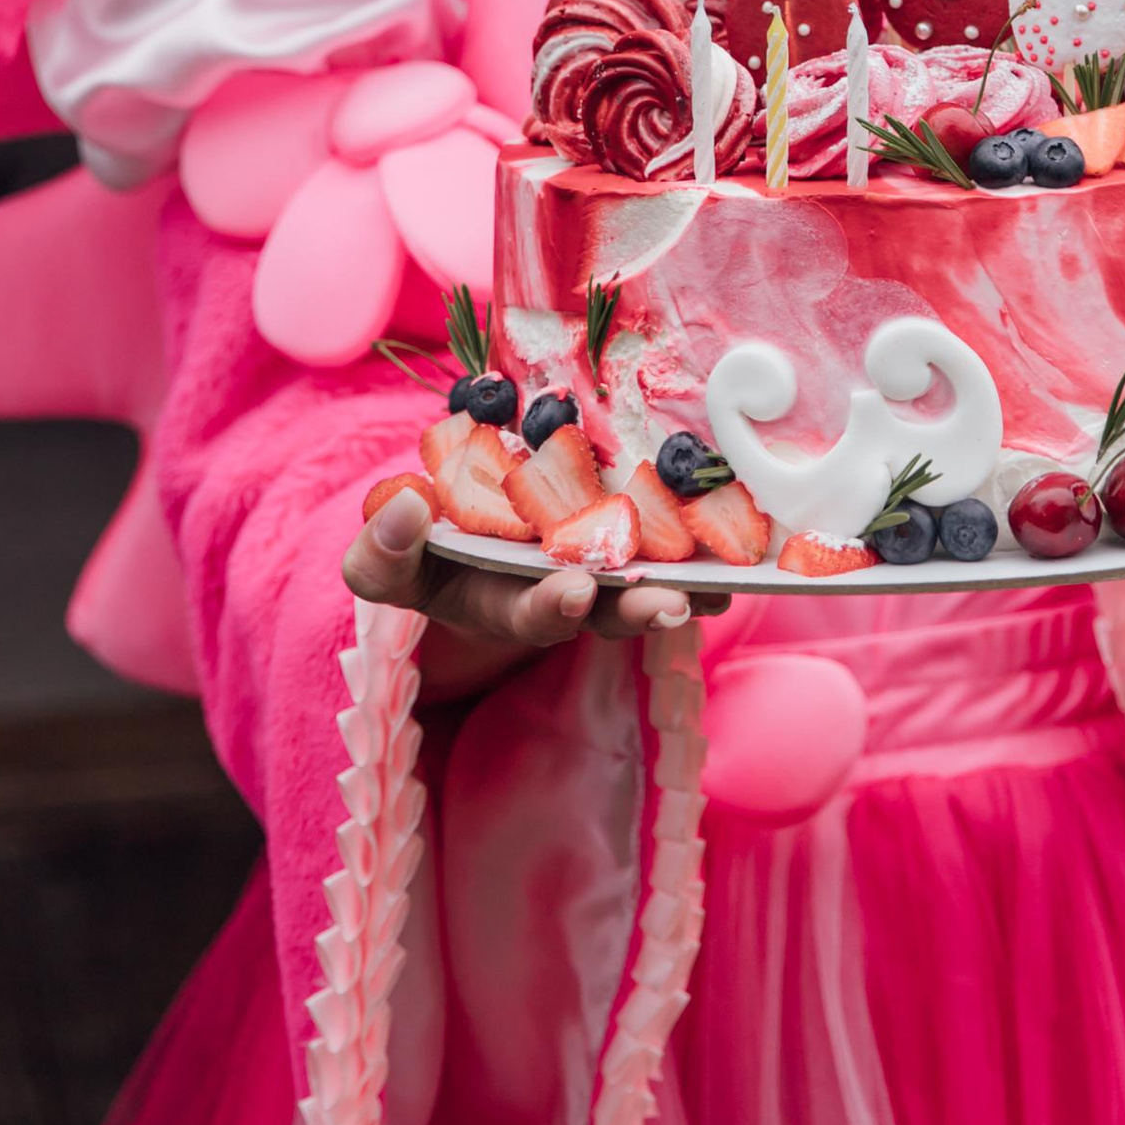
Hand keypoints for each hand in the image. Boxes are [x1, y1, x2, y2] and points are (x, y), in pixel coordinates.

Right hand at [343, 489, 731, 703]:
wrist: (469, 518)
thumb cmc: (426, 548)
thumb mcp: (389, 557)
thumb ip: (383, 549)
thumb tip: (406, 509)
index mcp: (502, 602)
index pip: (531, 615)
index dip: (552, 608)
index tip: (571, 592)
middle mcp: (562, 593)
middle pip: (606, 611)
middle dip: (636, 609)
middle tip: (670, 603)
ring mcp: (604, 570)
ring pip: (649, 582)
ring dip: (687, 583)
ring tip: (721, 581)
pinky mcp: (637, 539)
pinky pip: (677, 547)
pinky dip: (706, 542)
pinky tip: (741, 533)